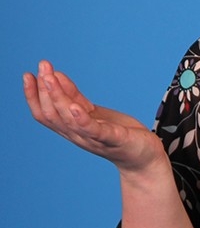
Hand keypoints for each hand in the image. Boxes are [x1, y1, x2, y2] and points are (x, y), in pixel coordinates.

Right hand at [23, 60, 164, 172]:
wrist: (143, 159)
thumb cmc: (118, 135)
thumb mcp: (93, 112)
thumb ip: (74, 96)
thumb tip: (55, 75)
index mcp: (73, 128)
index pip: (46, 113)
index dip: (34, 96)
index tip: (28, 75)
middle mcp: (79, 135)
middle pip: (54, 114)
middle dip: (45, 90)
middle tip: (42, 68)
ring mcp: (95, 139)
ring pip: (69, 120)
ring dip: (59, 97)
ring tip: (51, 78)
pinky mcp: (114, 140)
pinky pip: (95, 131)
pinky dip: (83, 120)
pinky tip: (76, 107)